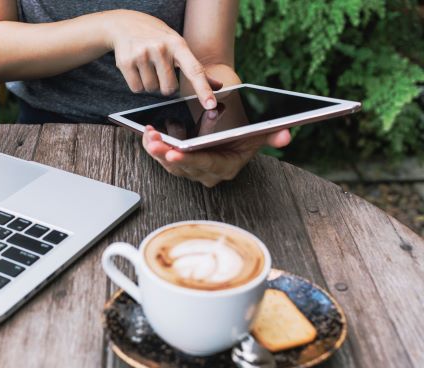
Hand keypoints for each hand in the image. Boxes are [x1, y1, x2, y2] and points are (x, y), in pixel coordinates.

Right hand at [105, 10, 221, 108]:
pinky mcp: (126, 62)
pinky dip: (137, 84)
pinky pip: (137, 89)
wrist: (125, 24)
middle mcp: (161, 48)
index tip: (210, 104)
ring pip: (152, 90)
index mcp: (178, 45)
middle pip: (169, 89)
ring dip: (150, 83)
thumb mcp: (178, 46)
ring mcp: (142, 54)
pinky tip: (136, 68)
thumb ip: (197, 69)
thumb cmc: (157, 38)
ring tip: (146, 65)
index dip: (203, 89)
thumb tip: (219, 86)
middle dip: (164, 84)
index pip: (194, 70)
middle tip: (159, 68)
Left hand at [142, 125, 291, 187]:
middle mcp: (207, 173)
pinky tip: (147, 134)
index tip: (174, 154)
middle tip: (154, 142)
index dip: (189, 160)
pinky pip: (164, 158)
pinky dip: (154, 147)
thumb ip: (271, 134)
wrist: (232, 127)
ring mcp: (192, 170)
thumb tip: (286, 136)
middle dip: (166, 154)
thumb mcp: (259, 131)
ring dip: (157, 150)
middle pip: (183, 167)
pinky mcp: (181, 163)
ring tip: (148, 135)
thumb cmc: (245, 129)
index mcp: (225, 166)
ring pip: (170, 164)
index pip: (205, 164)